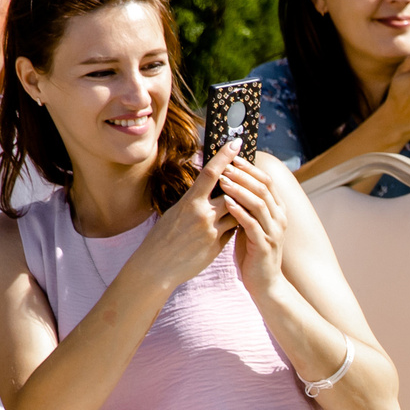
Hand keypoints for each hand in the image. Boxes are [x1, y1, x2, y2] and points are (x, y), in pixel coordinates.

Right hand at [133, 144, 238, 291]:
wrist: (157, 266)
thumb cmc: (164, 237)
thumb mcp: (176, 212)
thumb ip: (195, 201)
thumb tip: (209, 188)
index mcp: (189, 201)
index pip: (211, 172)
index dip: (225, 156)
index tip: (236, 142)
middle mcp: (201, 213)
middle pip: (232, 190)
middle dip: (243, 181)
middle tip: (253, 169)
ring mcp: (211, 230)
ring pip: (238, 211)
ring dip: (244, 205)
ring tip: (250, 199)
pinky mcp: (217, 246)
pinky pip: (234, 230)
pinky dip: (238, 224)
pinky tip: (240, 222)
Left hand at [216, 151, 288, 292]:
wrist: (265, 284)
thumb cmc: (254, 254)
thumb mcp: (252, 226)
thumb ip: (247, 208)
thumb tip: (231, 185)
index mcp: (278, 211)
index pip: (267, 182)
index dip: (250, 168)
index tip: (233, 157)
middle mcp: (280, 219)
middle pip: (263, 188)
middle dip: (243, 174)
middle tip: (225, 165)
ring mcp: (273, 232)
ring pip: (258, 202)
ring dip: (240, 189)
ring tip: (223, 179)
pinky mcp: (264, 245)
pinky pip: (251, 223)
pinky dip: (238, 210)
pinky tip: (225, 202)